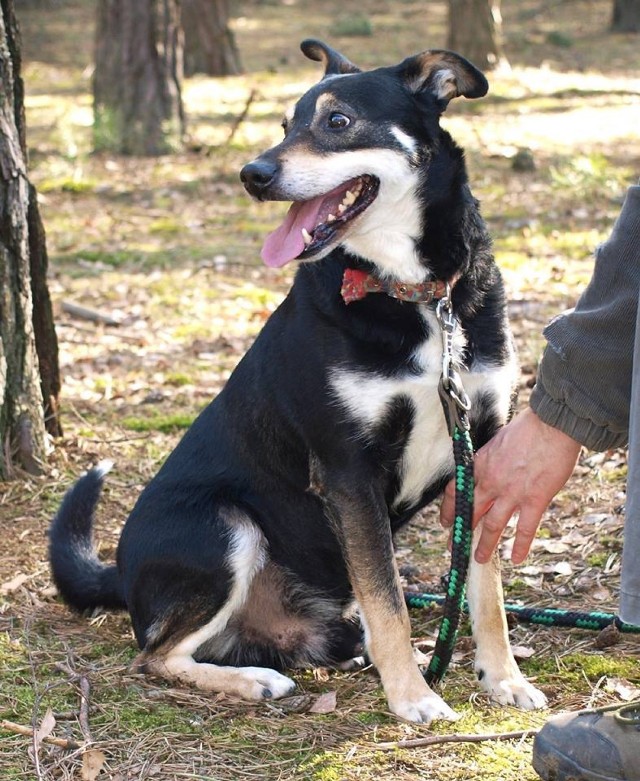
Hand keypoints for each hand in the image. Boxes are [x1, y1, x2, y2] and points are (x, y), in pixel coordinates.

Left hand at [440, 407, 581, 563]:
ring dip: (485, 545)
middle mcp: (491, 482)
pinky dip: (520, 546)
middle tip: (454, 547)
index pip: (456, 492)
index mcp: (480, 465)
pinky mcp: (535, 500)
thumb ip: (491, 459)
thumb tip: (488, 467)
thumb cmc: (528, 428)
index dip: (449, 509)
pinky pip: (525, 529)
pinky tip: (516, 559)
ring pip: (493, 525)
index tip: (446, 521)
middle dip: (461, 532)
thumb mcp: (498, 441)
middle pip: (471, 512)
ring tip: (479, 559)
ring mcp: (512, 493)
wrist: (552, 425)